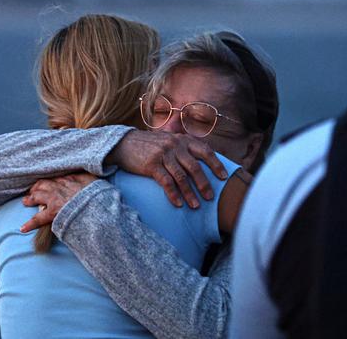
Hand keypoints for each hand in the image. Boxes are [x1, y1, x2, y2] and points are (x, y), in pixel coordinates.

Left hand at [19, 173, 97, 232]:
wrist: (96, 208)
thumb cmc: (98, 195)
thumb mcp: (96, 181)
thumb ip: (89, 177)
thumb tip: (91, 173)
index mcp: (71, 178)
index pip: (57, 177)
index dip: (50, 180)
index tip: (48, 181)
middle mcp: (60, 186)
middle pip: (44, 183)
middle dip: (37, 186)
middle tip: (33, 189)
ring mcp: (55, 198)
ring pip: (37, 195)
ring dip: (31, 198)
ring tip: (25, 201)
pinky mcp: (53, 211)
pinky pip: (38, 218)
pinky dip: (30, 224)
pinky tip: (23, 228)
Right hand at [105, 130, 227, 208]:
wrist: (123, 143)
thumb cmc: (149, 145)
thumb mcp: (168, 140)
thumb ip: (183, 147)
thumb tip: (202, 159)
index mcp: (182, 139)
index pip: (205, 151)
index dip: (216, 164)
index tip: (224, 177)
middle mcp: (175, 145)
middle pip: (195, 167)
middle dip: (204, 184)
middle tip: (210, 198)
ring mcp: (163, 154)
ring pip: (181, 177)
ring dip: (190, 193)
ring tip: (196, 206)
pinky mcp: (151, 164)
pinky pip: (166, 182)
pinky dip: (173, 194)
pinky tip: (178, 204)